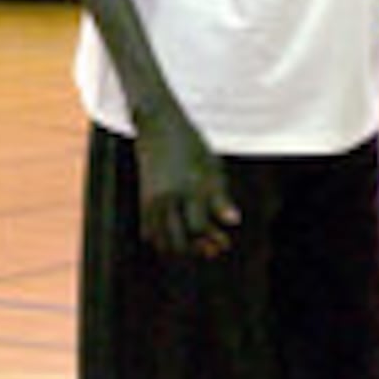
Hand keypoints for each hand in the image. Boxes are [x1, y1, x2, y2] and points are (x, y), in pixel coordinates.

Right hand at [135, 102, 238, 258]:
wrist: (159, 128)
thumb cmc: (192, 147)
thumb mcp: (212, 169)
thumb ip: (220, 198)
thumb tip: (235, 222)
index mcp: (188, 188)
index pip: (198, 227)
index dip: (212, 238)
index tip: (224, 243)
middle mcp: (168, 197)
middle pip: (178, 239)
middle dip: (195, 249)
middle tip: (211, 250)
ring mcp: (152, 200)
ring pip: (161, 240)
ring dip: (178, 248)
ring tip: (196, 246)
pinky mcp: (143, 201)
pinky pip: (149, 232)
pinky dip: (162, 241)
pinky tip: (178, 238)